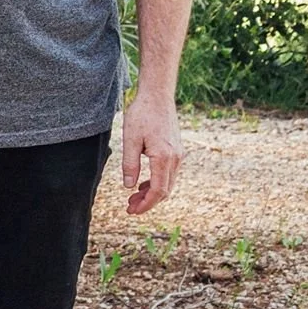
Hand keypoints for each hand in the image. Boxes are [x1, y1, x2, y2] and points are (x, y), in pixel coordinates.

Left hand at [120, 95, 181, 214]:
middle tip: (129, 208)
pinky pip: (168, 173)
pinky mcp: (176, 150)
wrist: (157, 96)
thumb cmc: (142, 115)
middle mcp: (175, 159)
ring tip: (133, 198)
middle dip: (148, 202)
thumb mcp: (130, 139)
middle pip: (165, 190)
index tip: (133, 211)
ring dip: (152, 193)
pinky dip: (157, 182)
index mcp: (164, 157)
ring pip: (168, 183)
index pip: (158, 191)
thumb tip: (129, 187)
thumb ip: (130, 164)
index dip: (146, 204)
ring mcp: (178, 155)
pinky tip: (142, 184)